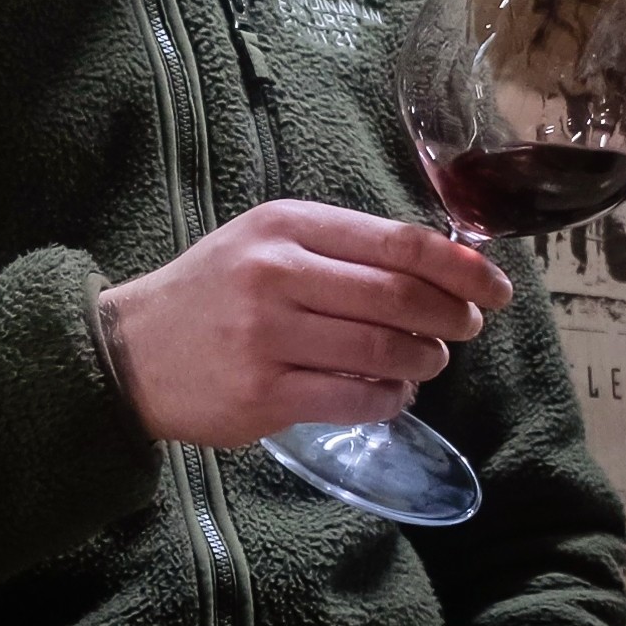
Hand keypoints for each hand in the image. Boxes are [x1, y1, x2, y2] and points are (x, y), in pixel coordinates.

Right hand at [94, 201, 510, 446]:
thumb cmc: (213, 293)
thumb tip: (442, 267)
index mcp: (285, 226)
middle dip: (453, 316)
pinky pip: (357, 400)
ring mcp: (268, 338)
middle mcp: (277, 275)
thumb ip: (343, 249)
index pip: (398, 242)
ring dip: (424, 359)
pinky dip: (389, 399)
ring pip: (385, 351)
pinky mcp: (264, 396)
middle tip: (468, 327)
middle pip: (400, 298)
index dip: (461, 267)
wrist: (130, 351)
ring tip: (426, 360)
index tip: (495, 286)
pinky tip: (389, 393)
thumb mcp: (268, 243)